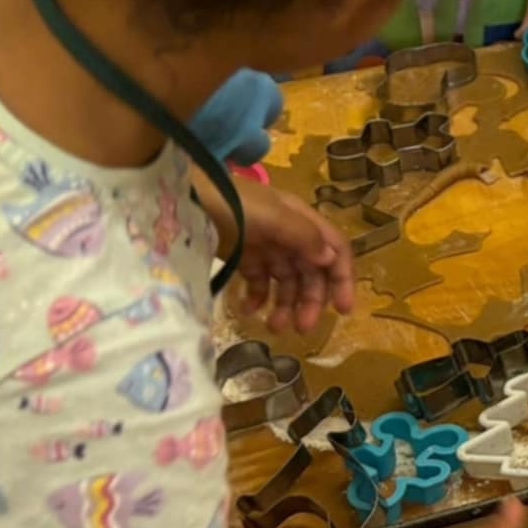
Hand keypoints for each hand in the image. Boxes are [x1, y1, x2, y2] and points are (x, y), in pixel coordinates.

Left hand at [231, 184, 353, 336]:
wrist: (185, 199)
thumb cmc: (232, 204)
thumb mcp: (272, 216)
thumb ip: (303, 236)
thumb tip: (330, 259)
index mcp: (301, 220)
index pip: (335, 249)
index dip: (342, 278)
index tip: (342, 310)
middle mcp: (288, 233)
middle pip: (311, 271)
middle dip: (310, 300)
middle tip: (301, 329)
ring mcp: (264, 246)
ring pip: (286, 281)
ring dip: (285, 305)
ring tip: (273, 327)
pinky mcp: (241, 257)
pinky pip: (258, 282)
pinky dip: (257, 298)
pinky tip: (247, 310)